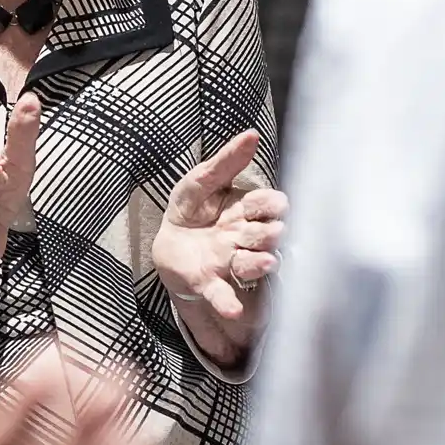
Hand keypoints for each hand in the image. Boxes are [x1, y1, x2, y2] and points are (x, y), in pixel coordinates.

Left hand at [151, 130, 286, 322]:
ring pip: (249, 263)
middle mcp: (243, 237)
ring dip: (258, 264)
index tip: (277, 204)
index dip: (271, 205)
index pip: (266, 205)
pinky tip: (231, 311)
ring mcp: (228, 261)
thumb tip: (252, 134)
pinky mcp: (208, 281)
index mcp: (244, 210)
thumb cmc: (192, 208)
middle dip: (269, 234)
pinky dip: (227, 302)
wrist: (167, 242)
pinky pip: (221, 293)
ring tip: (266, 263)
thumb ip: (226, 161)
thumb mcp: (202, 180)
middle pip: (263, 236)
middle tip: (275, 233)